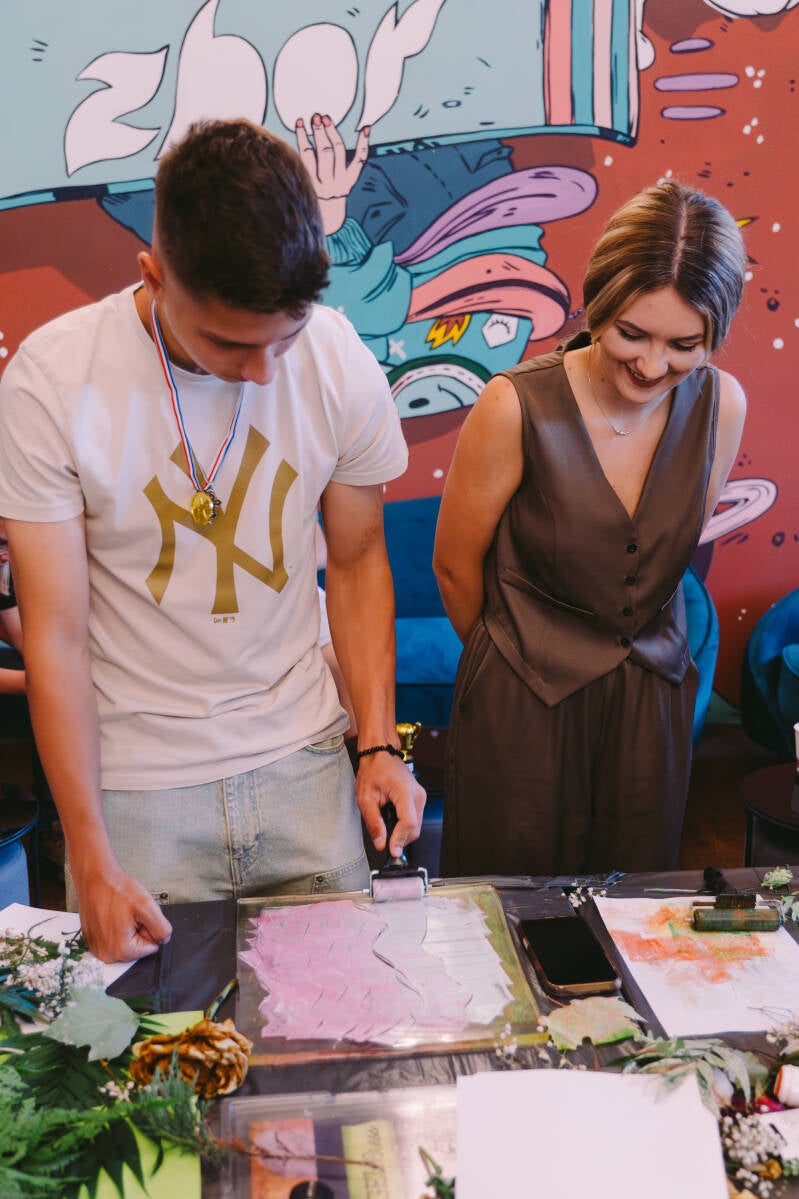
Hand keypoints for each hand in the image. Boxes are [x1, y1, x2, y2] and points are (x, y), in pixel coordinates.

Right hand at [74, 864, 172, 963]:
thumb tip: (164, 939)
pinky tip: (111, 914)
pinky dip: (115, 927)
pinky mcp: (92, 940)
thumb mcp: (148, 907)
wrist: (95, 879)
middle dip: (138, 929)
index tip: (137, 916)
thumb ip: (161, 928)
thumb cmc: (117, 890)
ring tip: (120, 912)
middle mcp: (106, 954)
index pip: (151, 946)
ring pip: (125, 942)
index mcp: (121, 950)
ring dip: (127, 928)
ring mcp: (97, 948)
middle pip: (137, 946)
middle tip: (129, 913)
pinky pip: (112, 938)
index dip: (148, 927)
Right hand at [295, 114, 369, 235]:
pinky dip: (363, 144)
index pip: (306, 156)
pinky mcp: (351, 180)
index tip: (299, 121)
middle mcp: (328, 184)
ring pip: (339, 152)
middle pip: (324, 152)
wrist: (327, 218)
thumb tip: (279, 145)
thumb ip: (297, 169)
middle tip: (315, 117)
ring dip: (332, 133)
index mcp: (312, 186)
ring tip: (326, 119)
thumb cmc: (309, 198)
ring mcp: (342, 182)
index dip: (302, 136)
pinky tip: (366, 128)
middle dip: (319, 133)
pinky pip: (360, 160)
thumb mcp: (300, 188)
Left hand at [356, 752, 425, 857]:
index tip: (392, 851)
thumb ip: (373, 822)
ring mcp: (420, 796)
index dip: (400, 839)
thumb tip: (380, 843)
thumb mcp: (365, 798)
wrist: (380, 754)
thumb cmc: (373, 770)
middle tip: (384, 841)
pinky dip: (404, 824)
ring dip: (401, 831)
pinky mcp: (419, 798)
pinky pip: (415, 818)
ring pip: (416, 826)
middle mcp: (417, 794)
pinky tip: (391, 816)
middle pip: (415, 828)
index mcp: (404, 792)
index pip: (408, 823)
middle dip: (400, 838)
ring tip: (385, 820)